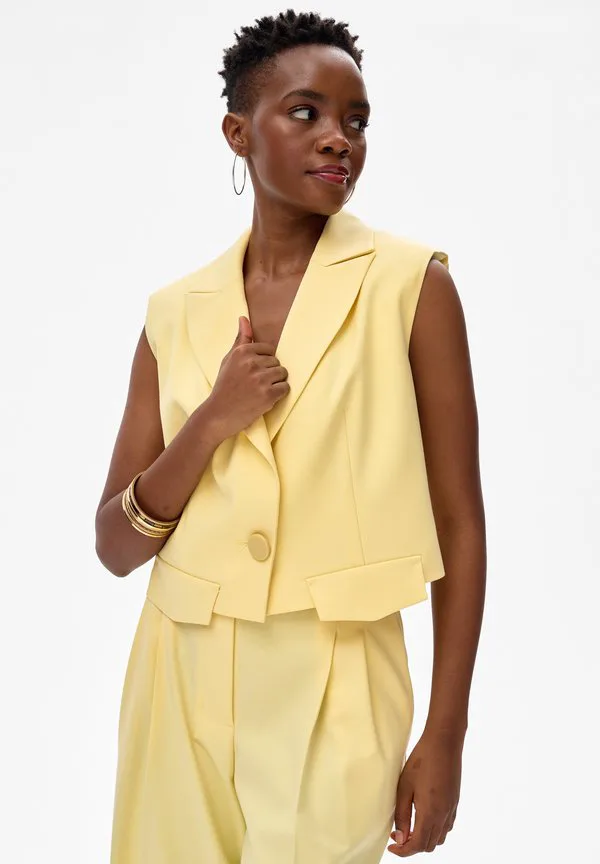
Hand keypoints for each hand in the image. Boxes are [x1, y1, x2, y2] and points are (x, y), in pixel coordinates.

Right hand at [207, 316, 289, 439]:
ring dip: (275, 383)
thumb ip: (240, 339)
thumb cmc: (224, 386)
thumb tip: (244, 318)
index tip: (252, 373)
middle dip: (269, 373)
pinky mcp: (268, 395)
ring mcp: (260, 379)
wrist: (218, 414)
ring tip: (260, 391)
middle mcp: (251, 363)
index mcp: (242, 352)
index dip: (263, 363)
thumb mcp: (228, 360)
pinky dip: (278, 394)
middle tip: (254, 385)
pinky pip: (285, 388)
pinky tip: (265, 398)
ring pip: (283, 374)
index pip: (269, 350)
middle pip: (277, 362)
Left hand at [387, 729, 462, 855]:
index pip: (417, 845)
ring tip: (410, 828)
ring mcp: (451, 809)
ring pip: (439, 838)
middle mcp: (444, 815)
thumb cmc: (421, 761)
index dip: (403, 851)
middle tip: (398, 835)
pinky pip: (446, 826)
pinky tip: (424, 818)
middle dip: (413, 846)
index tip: (391, 846)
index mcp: (430, 813)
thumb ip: (402, 815)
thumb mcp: (405, 787)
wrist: (444, 743)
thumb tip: (400, 838)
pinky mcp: (455, 802)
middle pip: (429, 845)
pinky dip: (435, 830)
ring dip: (425, 839)